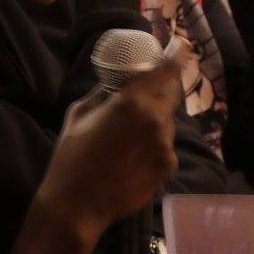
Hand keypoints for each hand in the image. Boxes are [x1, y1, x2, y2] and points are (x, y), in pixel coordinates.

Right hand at [41, 63, 180, 240]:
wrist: (77, 205)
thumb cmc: (71, 158)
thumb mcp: (78, 114)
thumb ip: (100, 93)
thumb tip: (112, 82)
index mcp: (131, 101)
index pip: (165, 71)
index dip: (176, 58)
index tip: (181, 48)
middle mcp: (155, 119)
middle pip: (172, 95)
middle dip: (163, 91)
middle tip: (147, 98)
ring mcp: (165, 145)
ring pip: (168, 123)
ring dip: (156, 123)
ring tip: (131, 139)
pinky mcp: (168, 167)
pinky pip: (167, 147)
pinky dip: (156, 147)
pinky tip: (134, 159)